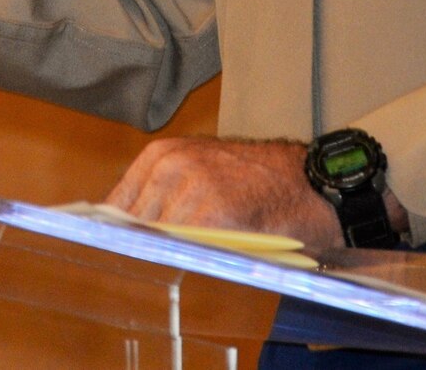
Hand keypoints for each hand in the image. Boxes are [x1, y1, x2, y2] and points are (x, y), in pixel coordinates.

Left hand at [104, 137, 343, 249]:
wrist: (311, 180)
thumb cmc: (254, 182)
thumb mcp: (199, 173)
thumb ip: (162, 197)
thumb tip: (124, 235)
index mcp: (160, 155)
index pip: (116, 206)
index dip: (115, 235)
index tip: (114, 256)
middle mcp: (170, 164)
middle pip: (135, 226)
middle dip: (143, 250)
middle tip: (151, 270)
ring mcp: (192, 185)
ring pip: (160, 240)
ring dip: (168, 258)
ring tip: (183, 267)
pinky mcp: (215, 211)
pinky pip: (189, 249)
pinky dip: (192, 261)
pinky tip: (204, 266)